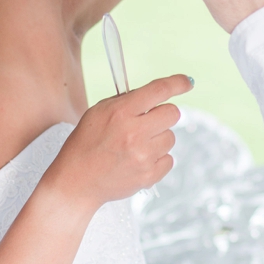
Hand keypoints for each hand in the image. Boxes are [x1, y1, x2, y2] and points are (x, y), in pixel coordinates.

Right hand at [43, 74, 191, 203]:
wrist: (76, 182)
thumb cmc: (87, 143)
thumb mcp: (98, 112)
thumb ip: (127, 101)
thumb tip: (157, 94)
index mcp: (120, 113)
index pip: (158, 90)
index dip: (177, 83)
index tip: (187, 82)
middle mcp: (134, 133)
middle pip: (173, 113)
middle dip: (163, 114)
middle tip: (148, 121)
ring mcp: (143, 157)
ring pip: (171, 137)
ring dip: (158, 138)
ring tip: (136, 145)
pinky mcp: (149, 176)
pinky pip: (169, 159)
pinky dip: (157, 159)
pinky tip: (138, 160)